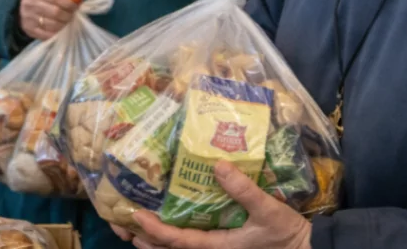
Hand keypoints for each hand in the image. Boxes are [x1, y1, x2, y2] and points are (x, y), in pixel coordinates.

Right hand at [19, 0, 77, 39]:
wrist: (18, 4)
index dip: (69, 3)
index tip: (76, 6)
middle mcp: (31, 4)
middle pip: (56, 12)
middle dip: (68, 15)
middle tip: (73, 15)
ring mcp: (29, 18)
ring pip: (53, 25)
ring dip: (64, 25)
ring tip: (67, 22)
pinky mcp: (29, 29)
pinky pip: (47, 35)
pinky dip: (57, 33)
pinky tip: (60, 29)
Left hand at [111, 161, 310, 248]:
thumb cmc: (286, 233)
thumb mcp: (268, 210)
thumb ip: (244, 190)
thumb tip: (217, 165)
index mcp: (219, 247)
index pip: (179, 242)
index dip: (155, 230)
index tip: (136, 216)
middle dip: (144, 238)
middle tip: (119, 223)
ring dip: (154, 240)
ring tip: (133, 227)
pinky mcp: (224, 244)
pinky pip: (191, 242)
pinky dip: (172, 236)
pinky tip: (166, 222)